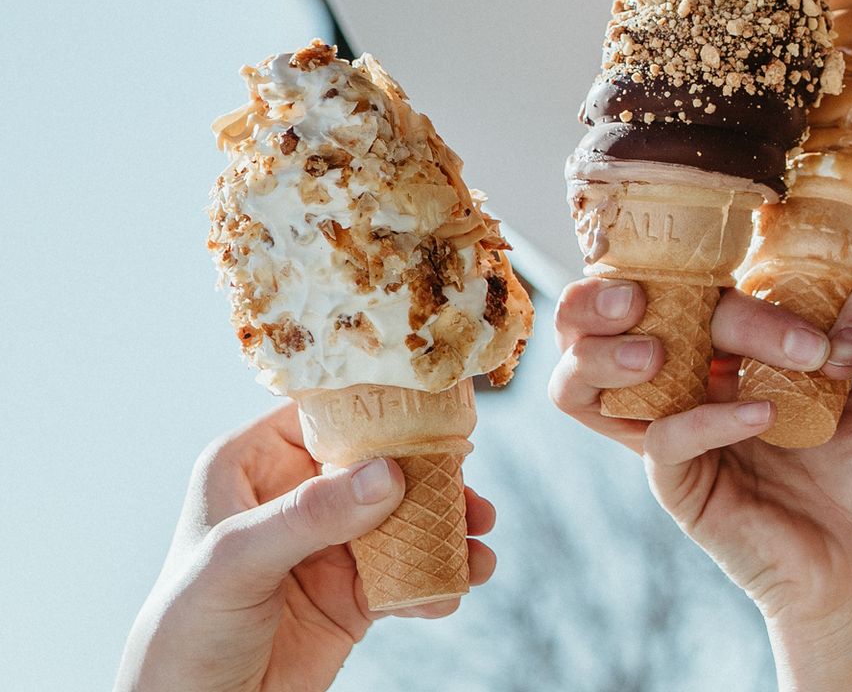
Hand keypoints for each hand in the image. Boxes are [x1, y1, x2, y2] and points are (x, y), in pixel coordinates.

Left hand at [116, 404, 495, 691]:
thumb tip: (388, 474)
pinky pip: (408, 574)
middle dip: (434, 480)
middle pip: (382, 466)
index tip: (438, 415)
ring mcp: (329, 545)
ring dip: (445, 532)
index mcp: (253, 465)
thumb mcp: (237, 562)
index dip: (382, 410)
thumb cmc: (183, 631)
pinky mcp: (352, 594)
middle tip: (470, 496)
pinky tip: (450, 591)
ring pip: (405, 519)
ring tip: (478, 551)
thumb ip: (310, 515)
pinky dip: (436, 580)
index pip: (325, 415)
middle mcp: (296, 496)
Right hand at [549, 278, 851, 691]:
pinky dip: (703, 419)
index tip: (764, 267)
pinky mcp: (682, 485)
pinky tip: (762, 414)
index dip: (689, 258)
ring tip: (655, 350)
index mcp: (729, 337)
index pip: (678, 276)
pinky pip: (662, 441)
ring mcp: (676, 431)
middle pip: (603, 318)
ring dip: (601, 354)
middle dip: (601, 296)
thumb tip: (847, 309)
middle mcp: (689, 376)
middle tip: (637, 296)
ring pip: (580, 383)